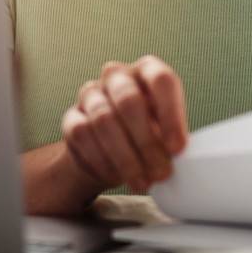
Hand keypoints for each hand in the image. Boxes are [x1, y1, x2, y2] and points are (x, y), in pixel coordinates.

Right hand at [59, 55, 188, 193]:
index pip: (160, 79)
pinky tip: (116, 176)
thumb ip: (173, 137)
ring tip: (142, 181)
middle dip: (147, 142)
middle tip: (161, 172)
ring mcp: (91, 94)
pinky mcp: (72, 117)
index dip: (171, 115)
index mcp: (147, 71)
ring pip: (104, 119)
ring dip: (126, 157)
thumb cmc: (146, 135)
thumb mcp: (166, 131)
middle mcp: (117, 76)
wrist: (109, 153)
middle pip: (129, 100)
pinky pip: (83, 135)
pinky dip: (102, 160)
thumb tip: (179, 155)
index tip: (178, 148)